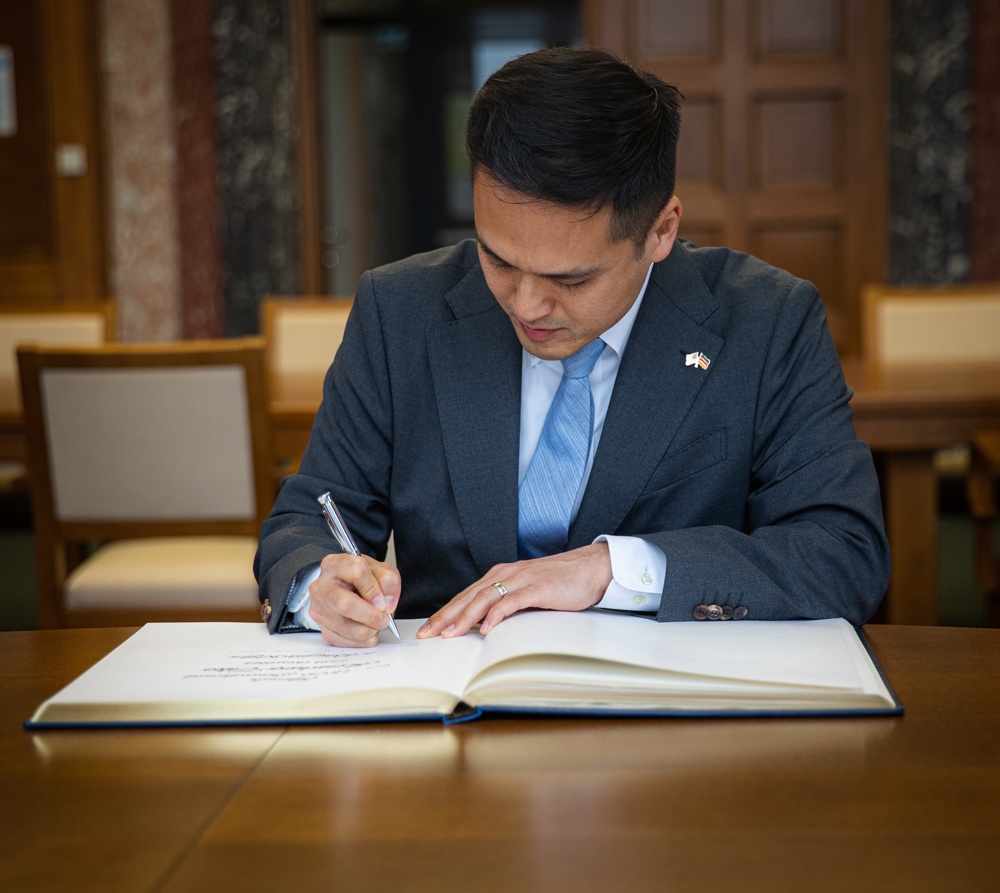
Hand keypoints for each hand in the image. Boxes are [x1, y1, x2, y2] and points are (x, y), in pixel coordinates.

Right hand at [307, 552, 400, 646]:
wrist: (345, 589)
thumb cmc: (362, 579)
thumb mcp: (380, 570)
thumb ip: (388, 581)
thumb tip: (387, 603)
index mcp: (334, 565)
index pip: (357, 571)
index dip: (374, 588)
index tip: (384, 600)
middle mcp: (321, 587)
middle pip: (345, 604)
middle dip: (371, 615)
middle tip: (384, 619)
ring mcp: (319, 610)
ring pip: (348, 628)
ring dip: (370, 629)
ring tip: (377, 622)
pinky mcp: (324, 630)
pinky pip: (348, 642)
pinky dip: (364, 639)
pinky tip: (367, 628)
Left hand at [416, 542, 611, 638]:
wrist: (590, 567)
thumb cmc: (560, 582)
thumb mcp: (526, 592)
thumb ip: (506, 603)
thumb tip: (484, 625)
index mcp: (501, 575)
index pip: (466, 595)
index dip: (445, 611)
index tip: (428, 628)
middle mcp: (506, 574)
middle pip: (469, 596)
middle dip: (445, 615)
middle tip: (427, 633)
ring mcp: (521, 579)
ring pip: (485, 598)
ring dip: (464, 617)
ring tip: (449, 633)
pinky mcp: (537, 588)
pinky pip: (511, 602)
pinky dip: (496, 615)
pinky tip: (485, 628)